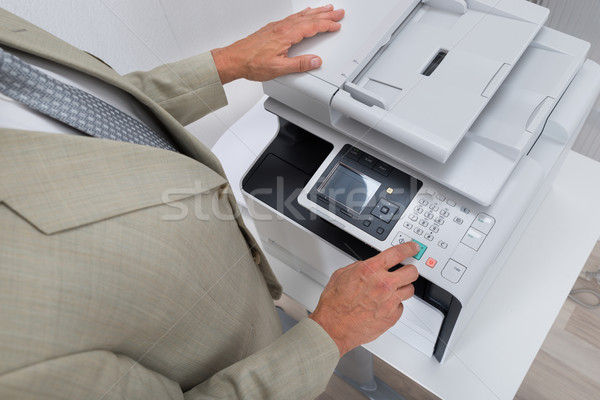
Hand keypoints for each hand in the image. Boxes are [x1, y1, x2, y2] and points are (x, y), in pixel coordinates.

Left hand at [211, 5, 343, 83]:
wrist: (234, 59)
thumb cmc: (252, 63)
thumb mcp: (278, 68)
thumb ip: (299, 65)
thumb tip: (315, 61)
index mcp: (286, 35)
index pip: (311, 27)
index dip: (326, 25)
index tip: (336, 25)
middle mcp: (282, 28)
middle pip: (308, 17)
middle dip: (325, 14)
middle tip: (338, 12)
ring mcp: (277, 27)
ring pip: (300, 15)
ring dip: (315, 12)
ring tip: (326, 9)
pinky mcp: (272, 29)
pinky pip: (292, 17)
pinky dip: (302, 14)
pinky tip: (304, 13)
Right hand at [309, 242, 419, 356]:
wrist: (333, 326)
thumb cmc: (334, 304)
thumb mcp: (342, 275)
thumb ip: (360, 267)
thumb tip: (369, 265)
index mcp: (370, 270)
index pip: (397, 253)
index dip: (409, 248)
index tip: (413, 248)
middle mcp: (383, 284)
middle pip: (411, 272)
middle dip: (409, 270)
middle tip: (406, 271)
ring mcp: (389, 301)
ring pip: (410, 290)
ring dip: (403, 288)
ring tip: (392, 291)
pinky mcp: (391, 316)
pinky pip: (401, 306)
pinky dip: (394, 305)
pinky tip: (384, 305)